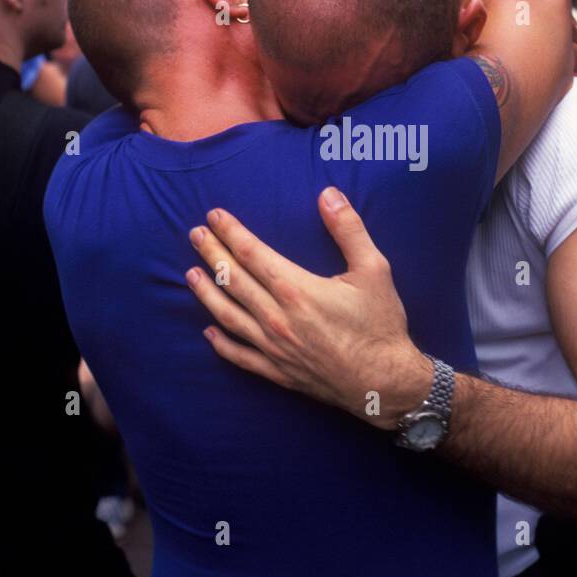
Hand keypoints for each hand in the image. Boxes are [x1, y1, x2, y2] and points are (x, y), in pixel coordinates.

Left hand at [184, 187, 431, 429]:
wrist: (385, 383)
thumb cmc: (381, 325)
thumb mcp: (374, 269)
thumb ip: (349, 229)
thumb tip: (328, 194)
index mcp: (297, 290)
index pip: (252, 254)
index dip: (230, 232)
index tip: (214, 215)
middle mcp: (277, 318)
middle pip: (234, 280)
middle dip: (211, 254)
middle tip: (195, 234)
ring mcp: (274, 348)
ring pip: (229, 316)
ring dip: (207, 293)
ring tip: (191, 274)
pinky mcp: (278, 372)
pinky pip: (240, 356)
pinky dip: (221, 344)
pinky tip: (209, 332)